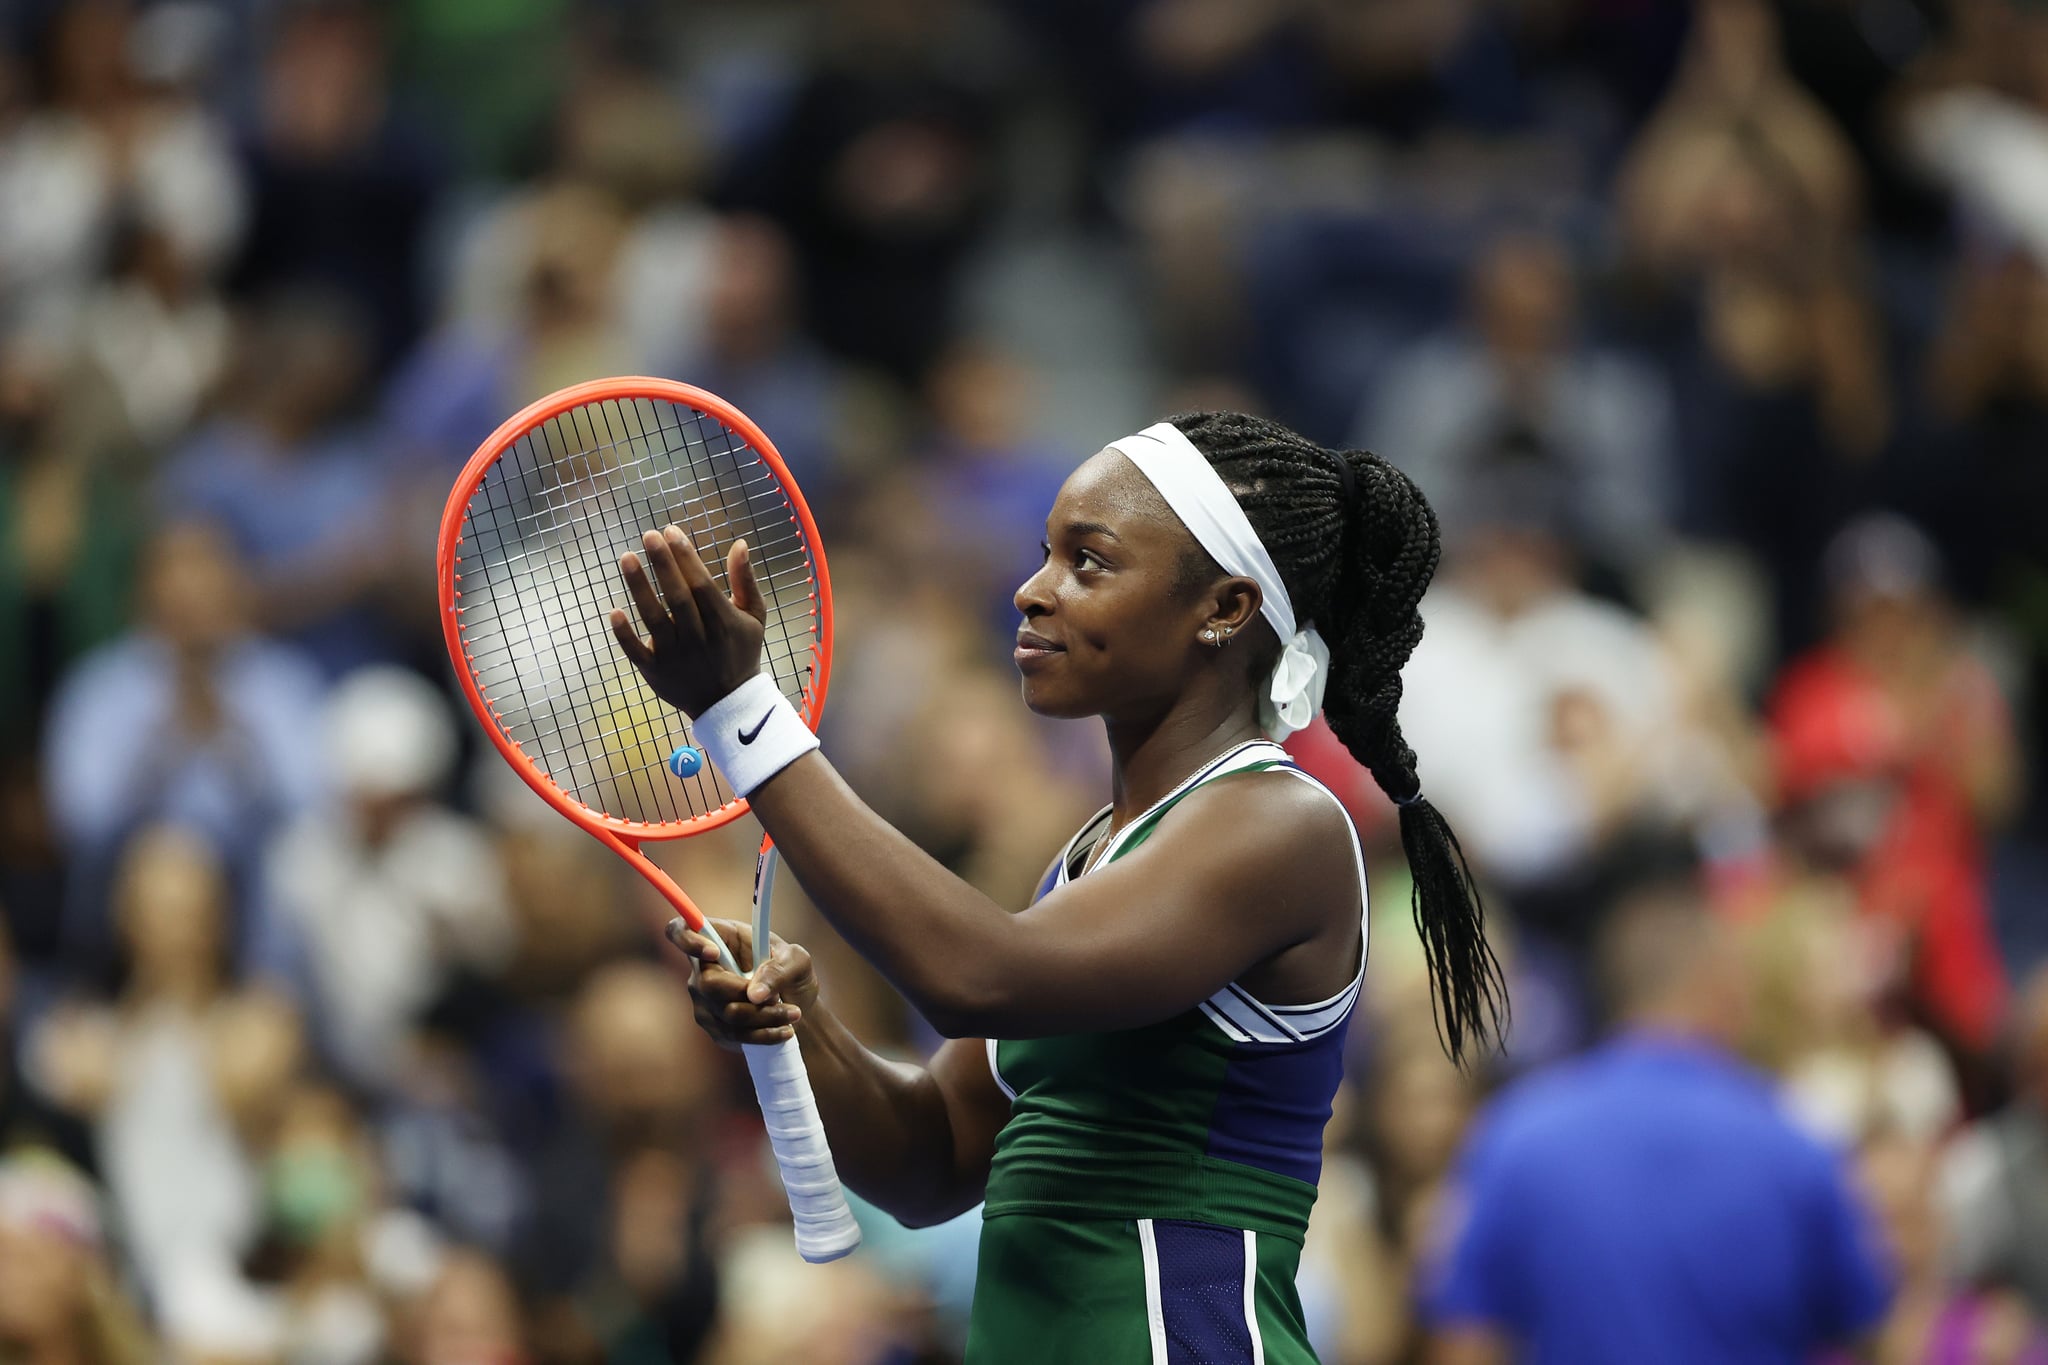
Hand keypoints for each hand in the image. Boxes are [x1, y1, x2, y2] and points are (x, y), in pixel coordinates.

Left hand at [609, 526, 766, 717]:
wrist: (728, 704)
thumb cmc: (740, 652)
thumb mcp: (754, 617)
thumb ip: (745, 581)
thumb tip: (739, 544)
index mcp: (723, 621)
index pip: (701, 583)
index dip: (686, 556)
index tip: (671, 531)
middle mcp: (699, 637)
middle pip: (678, 597)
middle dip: (663, 564)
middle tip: (648, 535)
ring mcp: (675, 656)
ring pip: (654, 619)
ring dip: (640, 588)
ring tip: (626, 558)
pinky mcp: (656, 672)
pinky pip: (636, 652)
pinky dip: (624, 634)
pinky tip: (614, 611)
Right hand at [666, 917, 814, 1047]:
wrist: (796, 1004)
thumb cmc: (791, 971)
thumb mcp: (796, 961)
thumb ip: (779, 969)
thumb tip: (754, 994)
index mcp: (721, 937)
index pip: (681, 930)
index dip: (688, 940)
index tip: (714, 952)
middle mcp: (703, 967)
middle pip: (707, 984)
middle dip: (747, 994)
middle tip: (779, 998)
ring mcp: (704, 999)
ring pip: (725, 1013)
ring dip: (763, 1017)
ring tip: (792, 1014)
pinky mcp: (713, 1025)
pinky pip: (732, 1033)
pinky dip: (761, 1034)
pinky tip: (783, 1030)